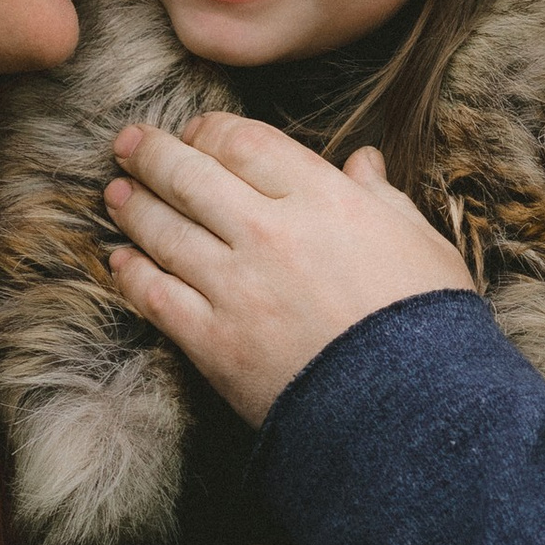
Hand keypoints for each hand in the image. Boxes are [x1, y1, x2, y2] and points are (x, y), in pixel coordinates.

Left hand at [104, 113, 471, 425]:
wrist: (411, 413)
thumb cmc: (427, 325)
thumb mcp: (421, 244)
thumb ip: (382, 198)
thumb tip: (364, 162)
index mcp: (323, 198)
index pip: (245, 142)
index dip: (210, 131)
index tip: (195, 131)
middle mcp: (269, 232)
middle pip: (190, 176)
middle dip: (153, 155)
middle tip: (130, 145)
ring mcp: (236, 287)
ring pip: (163, 231)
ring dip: (133, 207)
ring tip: (116, 193)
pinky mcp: (213, 343)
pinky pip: (156, 297)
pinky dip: (132, 274)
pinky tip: (121, 261)